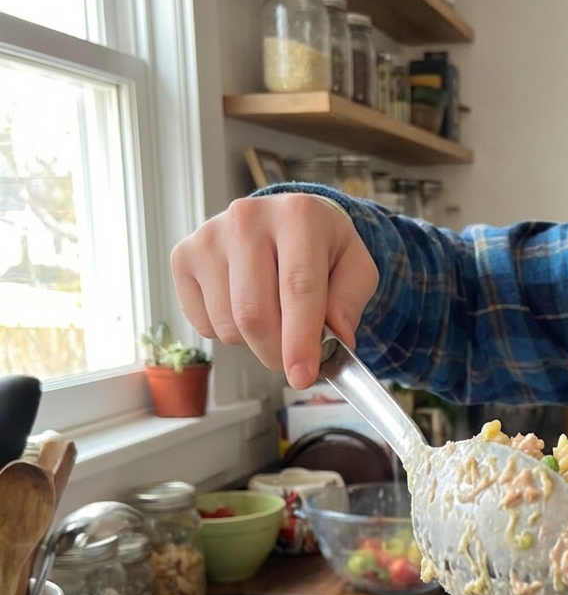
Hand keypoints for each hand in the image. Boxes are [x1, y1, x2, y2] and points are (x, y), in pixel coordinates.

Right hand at [170, 194, 378, 387]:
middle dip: (277, 354)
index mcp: (299, 216)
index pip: (298, 289)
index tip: (302, 377)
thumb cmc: (323, 248)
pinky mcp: (184, 257)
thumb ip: (349, 305)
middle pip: (255, 314)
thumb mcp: (356, 269)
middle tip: (295, 362)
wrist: (286, 220)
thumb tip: (334, 341)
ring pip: (228, 324)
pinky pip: (204, 323)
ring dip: (255, 343)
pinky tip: (244, 307)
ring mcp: (209, 236)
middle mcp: (247, 219)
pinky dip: (229, 334)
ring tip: (274, 320)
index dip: (300, 340)